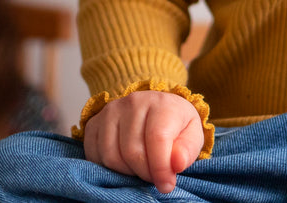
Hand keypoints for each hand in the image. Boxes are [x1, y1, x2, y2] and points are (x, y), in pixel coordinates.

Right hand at [82, 90, 203, 194]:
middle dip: (145, 173)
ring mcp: (110, 111)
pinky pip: (94, 155)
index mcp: (161, 103)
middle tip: (154, 177)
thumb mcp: (192, 135)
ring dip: (127, 172)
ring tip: (140, 169)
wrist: (155, 109)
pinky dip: (108, 169)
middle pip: (132, 151)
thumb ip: (187, 150)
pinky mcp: (94, 122)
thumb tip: (177, 163)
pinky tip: (124, 165)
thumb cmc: (175, 125)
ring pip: (111, 156)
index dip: (160, 168)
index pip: (156, 139)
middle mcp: (133, 102)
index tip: (166, 185)